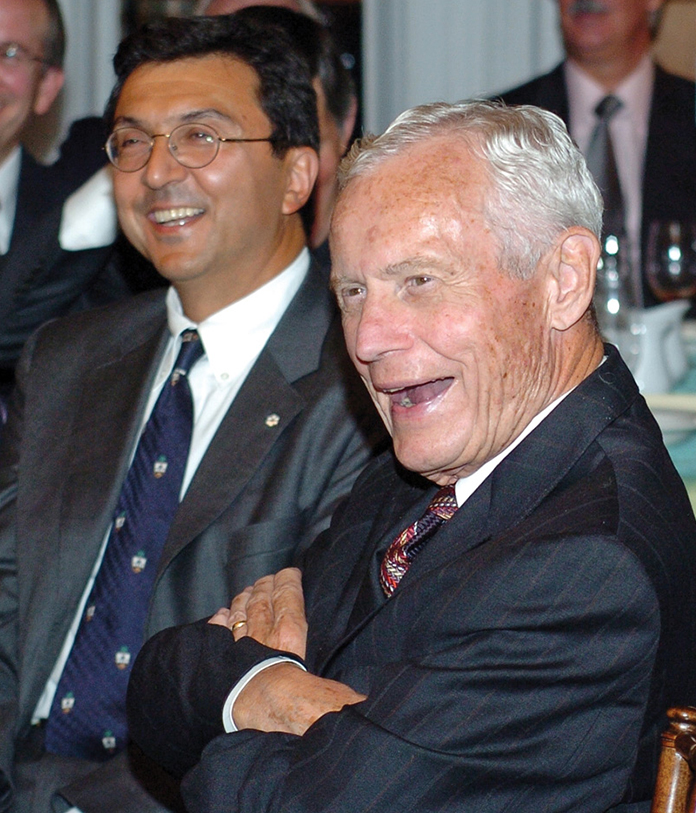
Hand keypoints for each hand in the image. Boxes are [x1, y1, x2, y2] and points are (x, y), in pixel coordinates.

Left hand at [209, 568, 365, 733]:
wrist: (262, 711)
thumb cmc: (297, 700)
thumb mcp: (330, 686)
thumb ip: (342, 684)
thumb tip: (366, 696)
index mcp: (291, 633)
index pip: (288, 595)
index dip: (288, 580)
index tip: (290, 572)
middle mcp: (265, 633)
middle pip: (261, 600)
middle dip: (264, 586)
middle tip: (266, 579)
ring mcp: (241, 644)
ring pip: (240, 612)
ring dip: (242, 600)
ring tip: (245, 592)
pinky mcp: (223, 659)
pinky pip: (218, 632)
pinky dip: (220, 621)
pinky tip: (220, 614)